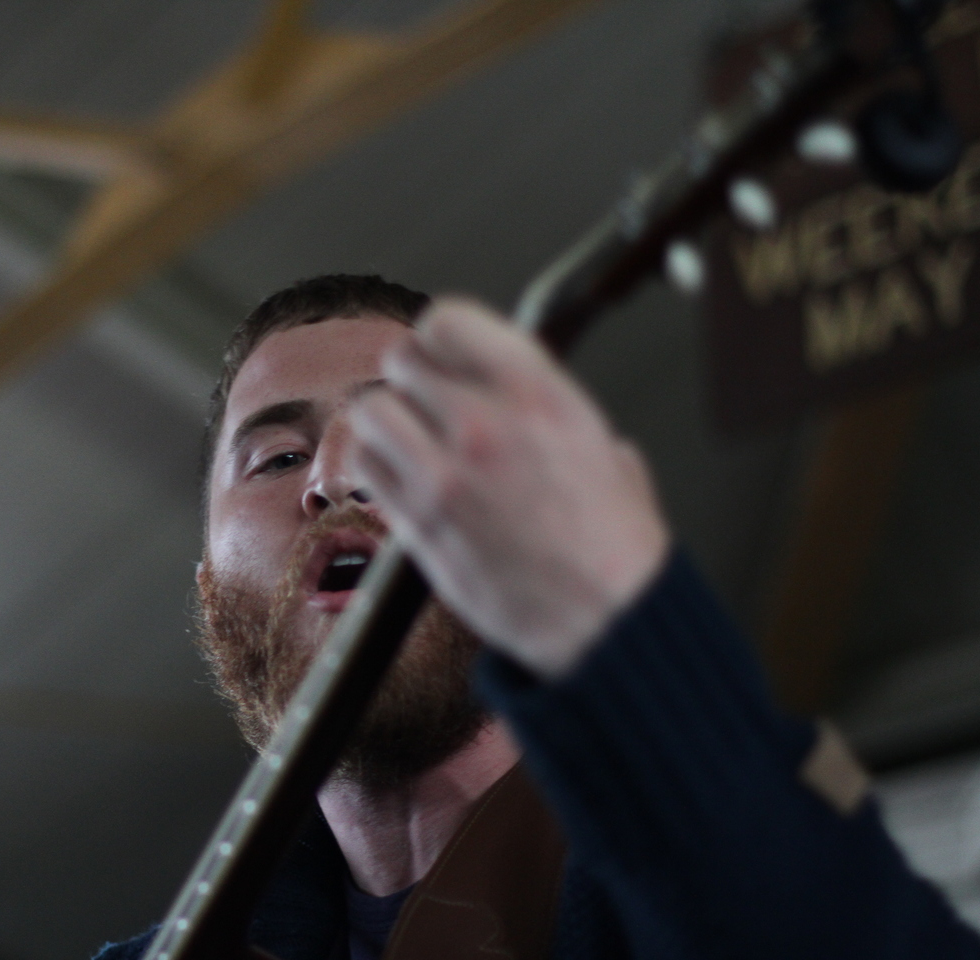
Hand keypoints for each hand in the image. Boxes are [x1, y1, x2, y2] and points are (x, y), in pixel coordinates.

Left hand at [347, 299, 669, 678]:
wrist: (604, 619)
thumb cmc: (614, 543)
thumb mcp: (604, 445)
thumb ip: (553, 407)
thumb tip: (523, 392)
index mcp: (540, 393)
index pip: (450, 321)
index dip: (440, 337)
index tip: (443, 355)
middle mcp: (486, 424)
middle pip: (402, 360)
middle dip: (411, 379)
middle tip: (424, 403)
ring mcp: (445, 474)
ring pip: (372, 410)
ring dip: (386, 421)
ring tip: (408, 441)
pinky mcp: (418, 522)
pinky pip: (365, 467)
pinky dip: (374, 466)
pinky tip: (399, 478)